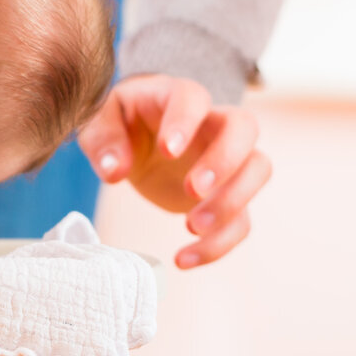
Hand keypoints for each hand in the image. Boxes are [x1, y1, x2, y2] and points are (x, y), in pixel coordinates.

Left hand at [78, 73, 270, 269]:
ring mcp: (226, 158)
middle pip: (244, 127)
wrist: (136, 140)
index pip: (193, 97)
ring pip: (258, 170)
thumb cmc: (120, 123)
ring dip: (232, 202)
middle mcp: (211, 123)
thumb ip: (103, 141)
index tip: (168, 152)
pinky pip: (242, 218)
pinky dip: (219, 244)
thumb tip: (116, 170)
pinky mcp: (226, 195)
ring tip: (190, 226)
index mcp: (176, 97)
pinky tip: (184, 258)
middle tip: (191, 191)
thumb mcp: (98, 123)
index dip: (186, 122)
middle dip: (225, 161)